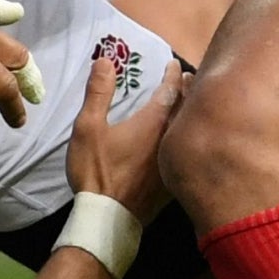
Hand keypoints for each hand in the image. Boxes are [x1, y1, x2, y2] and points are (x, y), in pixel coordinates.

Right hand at [65, 56, 183, 224]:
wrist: (108, 218)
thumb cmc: (97, 170)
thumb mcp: (88, 127)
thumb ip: (98, 92)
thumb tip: (106, 60)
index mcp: (153, 123)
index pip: (170, 91)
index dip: (173, 75)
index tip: (174, 64)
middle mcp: (170, 139)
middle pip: (187, 109)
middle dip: (189, 91)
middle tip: (190, 79)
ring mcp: (174, 162)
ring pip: (189, 130)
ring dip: (190, 114)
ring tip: (189, 105)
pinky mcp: (174, 181)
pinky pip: (188, 153)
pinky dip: (188, 139)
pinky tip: (182, 143)